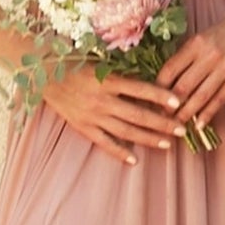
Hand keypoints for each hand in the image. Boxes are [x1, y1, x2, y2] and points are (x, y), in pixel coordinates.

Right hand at [41, 66, 182, 165]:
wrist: (43, 75)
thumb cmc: (75, 64)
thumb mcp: (100, 64)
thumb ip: (122, 75)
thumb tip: (149, 84)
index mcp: (107, 80)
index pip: (140, 89)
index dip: (160, 95)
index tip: (178, 102)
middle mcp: (102, 99)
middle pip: (138, 115)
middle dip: (162, 123)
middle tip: (181, 129)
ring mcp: (93, 116)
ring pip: (126, 131)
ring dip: (148, 138)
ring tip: (167, 144)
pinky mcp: (83, 127)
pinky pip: (104, 143)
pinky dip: (119, 152)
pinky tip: (134, 160)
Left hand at [155, 5, 224, 127]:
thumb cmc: (224, 32)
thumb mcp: (201, 37)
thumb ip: (186, 56)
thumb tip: (166, 81)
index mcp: (195, 43)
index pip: (170, 69)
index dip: (159, 87)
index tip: (152, 98)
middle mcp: (210, 55)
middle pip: (184, 86)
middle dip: (170, 105)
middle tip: (161, 116)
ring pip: (201, 96)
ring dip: (187, 113)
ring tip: (177, 124)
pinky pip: (220, 99)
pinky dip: (208, 113)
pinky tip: (200, 124)